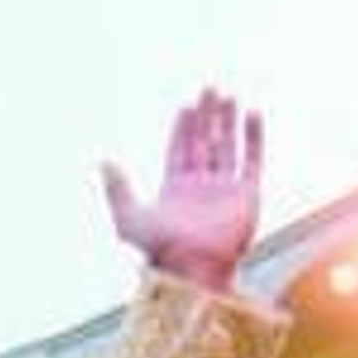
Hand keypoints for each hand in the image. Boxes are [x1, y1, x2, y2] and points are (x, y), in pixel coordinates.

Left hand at [101, 89, 263, 293]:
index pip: (180, 150)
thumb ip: (117, 190)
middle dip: (207, 117)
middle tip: (209, 87)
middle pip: (205, 143)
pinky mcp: (248, 196)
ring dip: (229, 121)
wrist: (193, 269)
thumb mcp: (129, 218)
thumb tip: (103, 161)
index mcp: (175, 191)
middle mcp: (201, 189)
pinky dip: (254, 137)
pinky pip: (253, 160)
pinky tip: (252, 113)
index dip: (183, 128)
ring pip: (228, 147)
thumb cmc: (160, 250)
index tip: (186, 105)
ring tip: (228, 95)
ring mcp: (226, 191)